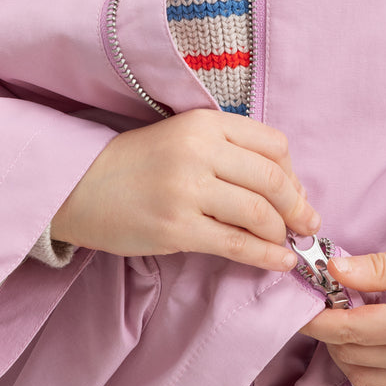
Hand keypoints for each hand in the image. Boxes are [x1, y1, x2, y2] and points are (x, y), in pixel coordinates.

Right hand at [51, 109, 318, 273]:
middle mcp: (198, 150)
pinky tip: (278, 262)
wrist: (79, 185)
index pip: (273, 145)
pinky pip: (235, 245)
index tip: (296, 194)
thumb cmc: (137, 164)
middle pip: (272, 180)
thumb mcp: (183, 138)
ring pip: (258, 213)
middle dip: (298, 208)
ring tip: (285, 244)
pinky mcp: (176, 227)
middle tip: (307, 225)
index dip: (293, 174)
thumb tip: (287, 188)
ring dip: (281, 233)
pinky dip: (265, 257)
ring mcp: (186, 189)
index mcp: (204, 123)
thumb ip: (229, 152)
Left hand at [301, 233, 385, 385]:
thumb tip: (334, 272)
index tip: (297, 297)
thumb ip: (380, 268)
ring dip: (345, 347)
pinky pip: (384, 379)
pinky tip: (370, 325)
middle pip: (350, 356)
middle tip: (323, 293)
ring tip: (348, 307)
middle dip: (328, 329)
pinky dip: (365, 359)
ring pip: (363, 375)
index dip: (316, 317)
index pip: (349, 331)